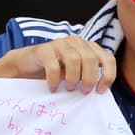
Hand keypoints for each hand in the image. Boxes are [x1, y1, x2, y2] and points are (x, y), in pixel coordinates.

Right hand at [0, 37, 115, 93]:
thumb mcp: (76, 74)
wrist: (26, 66)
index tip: (100, 91)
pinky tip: (53, 88)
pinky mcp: (44, 49)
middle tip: (83, 91)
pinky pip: (54, 66)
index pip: (108, 58)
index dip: (108, 75)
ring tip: (69, 89)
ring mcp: (60, 43)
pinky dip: (55, 80)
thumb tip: (102, 91)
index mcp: (88, 48)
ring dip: (73, 78)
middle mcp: (77, 42)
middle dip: (89, 78)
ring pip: (74, 59)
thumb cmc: (55, 72)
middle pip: (91, 59)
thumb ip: (89, 77)